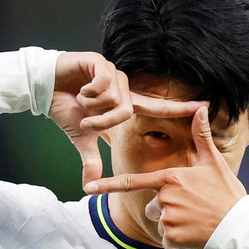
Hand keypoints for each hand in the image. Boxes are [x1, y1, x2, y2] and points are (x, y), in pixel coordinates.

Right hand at [49, 52, 206, 186]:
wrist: (44, 89)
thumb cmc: (65, 109)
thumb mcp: (82, 138)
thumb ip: (91, 159)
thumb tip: (88, 185)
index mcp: (124, 102)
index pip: (157, 107)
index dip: (180, 108)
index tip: (204, 107)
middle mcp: (123, 86)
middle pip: (127, 111)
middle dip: (104, 121)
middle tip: (88, 121)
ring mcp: (113, 73)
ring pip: (115, 98)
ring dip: (94, 106)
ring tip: (81, 100)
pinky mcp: (100, 62)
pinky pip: (103, 83)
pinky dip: (89, 92)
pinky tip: (79, 88)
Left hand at [83, 106, 247, 248]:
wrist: (240, 226)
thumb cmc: (227, 194)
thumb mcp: (214, 163)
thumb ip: (202, 136)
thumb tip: (200, 107)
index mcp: (171, 178)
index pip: (133, 182)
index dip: (108, 185)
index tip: (88, 187)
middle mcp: (165, 197)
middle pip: (152, 205)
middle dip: (167, 209)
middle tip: (192, 208)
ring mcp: (168, 218)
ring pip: (159, 222)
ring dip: (174, 225)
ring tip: (196, 220)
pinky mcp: (172, 237)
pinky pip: (166, 239)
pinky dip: (178, 240)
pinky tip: (195, 233)